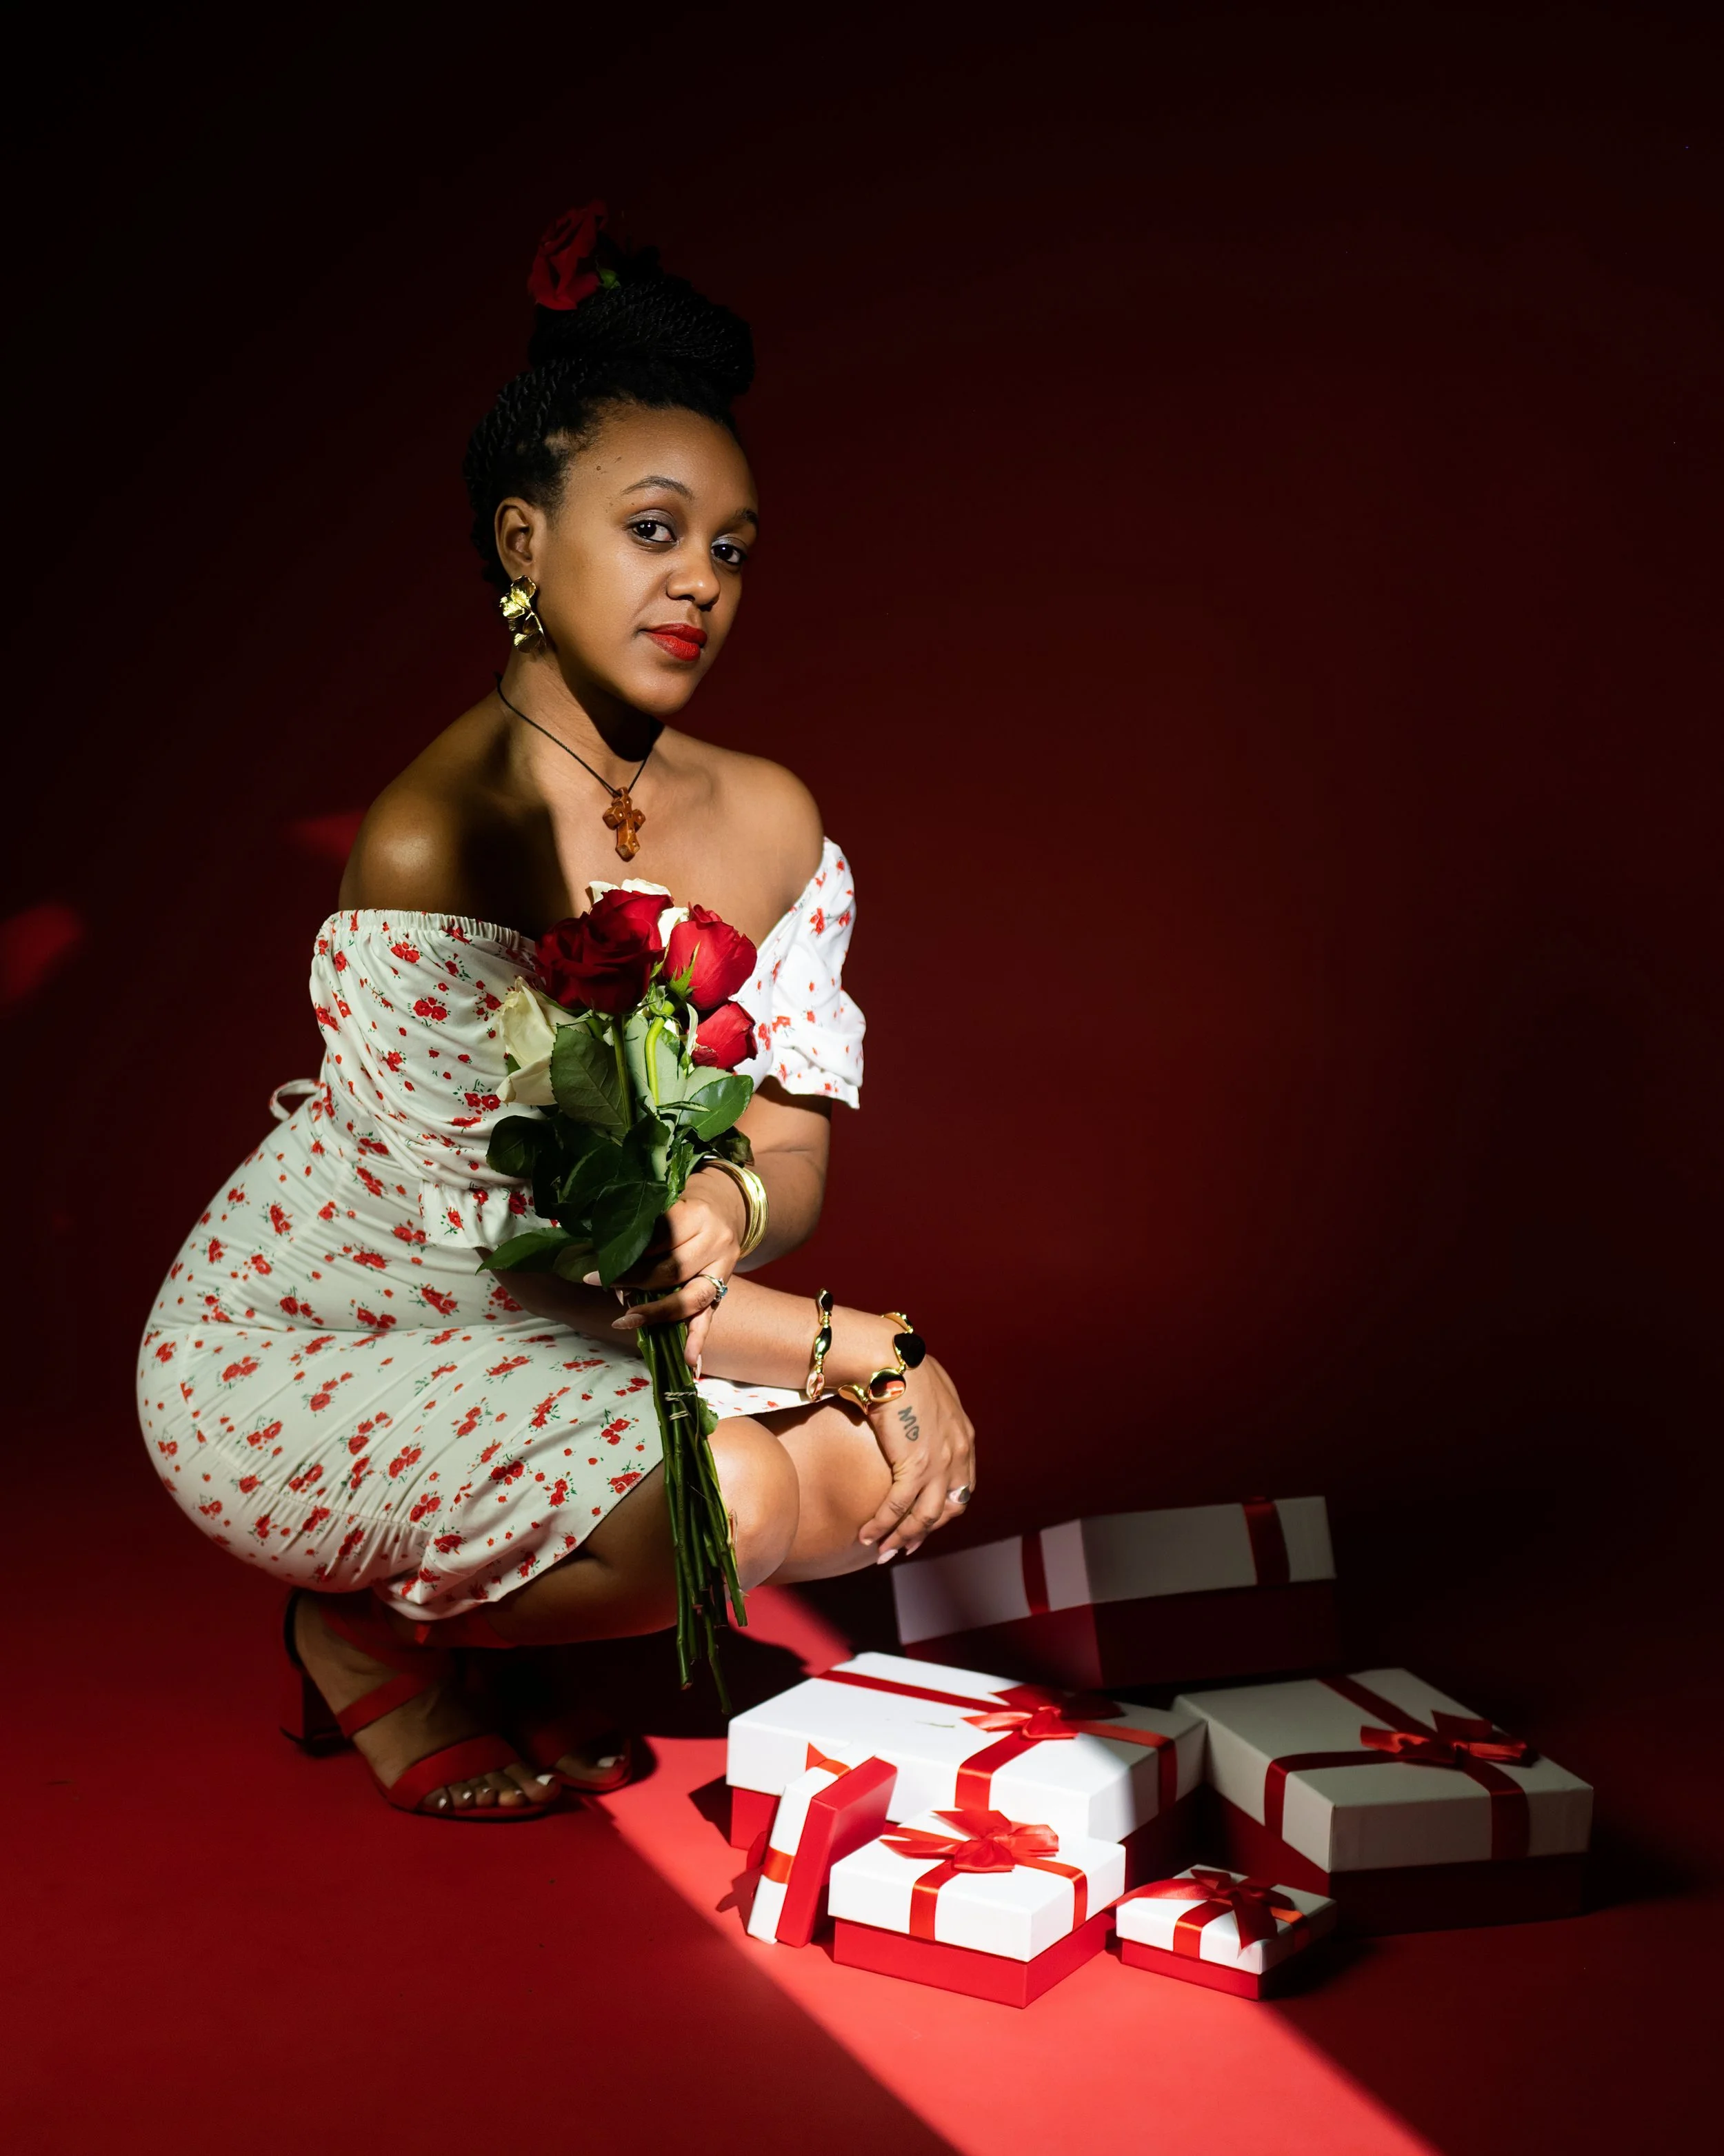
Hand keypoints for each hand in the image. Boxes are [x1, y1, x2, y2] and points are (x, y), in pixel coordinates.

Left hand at [607, 1165, 746, 1364]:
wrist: (726, 1213)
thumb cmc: (684, 1211)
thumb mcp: (665, 1208)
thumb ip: (642, 1230)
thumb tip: (600, 1261)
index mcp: (696, 1214)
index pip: (659, 1236)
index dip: (629, 1252)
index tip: (598, 1262)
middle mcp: (715, 1241)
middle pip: (672, 1268)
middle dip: (634, 1281)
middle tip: (601, 1285)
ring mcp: (722, 1269)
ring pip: (690, 1296)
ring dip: (657, 1312)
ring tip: (626, 1321)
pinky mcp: (723, 1290)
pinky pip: (709, 1317)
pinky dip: (697, 1339)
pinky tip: (687, 1359)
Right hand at [857, 1355, 976, 1561]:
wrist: (888, 1358)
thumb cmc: (900, 1366)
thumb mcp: (929, 1391)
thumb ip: (932, 1413)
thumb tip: (917, 1419)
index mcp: (963, 1436)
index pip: (961, 1487)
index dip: (943, 1511)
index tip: (923, 1524)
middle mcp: (958, 1452)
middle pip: (948, 1508)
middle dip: (925, 1531)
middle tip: (903, 1546)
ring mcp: (939, 1461)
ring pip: (924, 1516)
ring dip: (901, 1538)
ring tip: (881, 1551)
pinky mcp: (914, 1464)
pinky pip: (898, 1506)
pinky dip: (882, 1525)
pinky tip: (866, 1535)